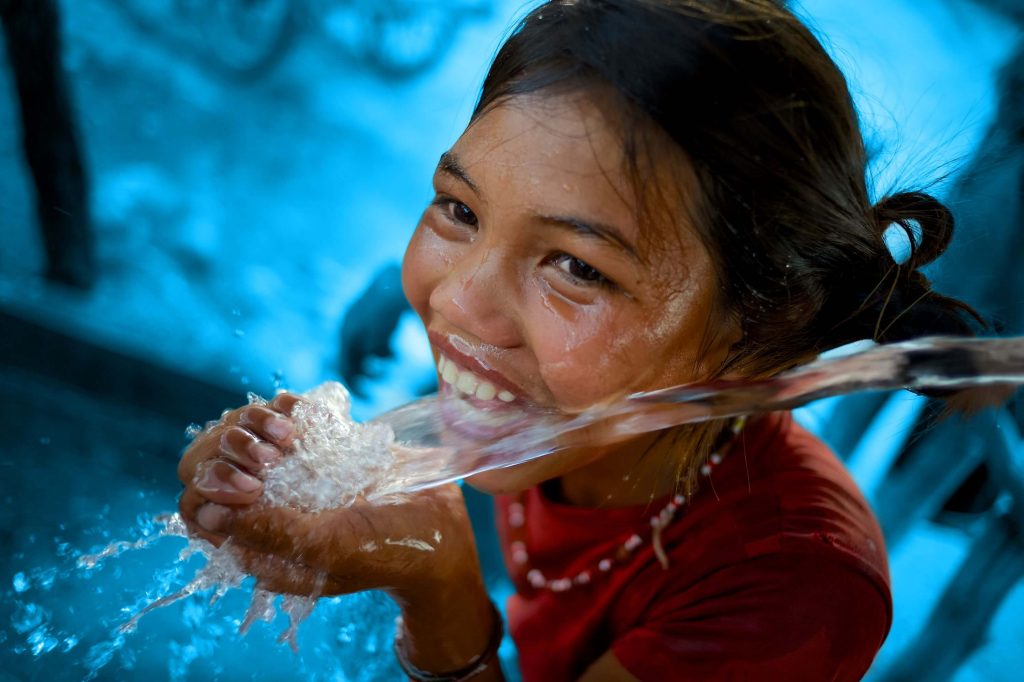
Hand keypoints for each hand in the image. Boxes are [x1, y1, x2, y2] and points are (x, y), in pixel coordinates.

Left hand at [178, 392, 500, 676]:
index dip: (211, 490)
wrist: (444, 529)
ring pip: (249, 439)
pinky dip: (289, 410)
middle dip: (237, 452)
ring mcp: (296, 479)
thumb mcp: (325, 547)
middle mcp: (270, 513)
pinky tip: (308, 415)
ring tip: (295, 437)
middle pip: (219, 468)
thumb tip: (204, 513)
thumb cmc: (386, 550)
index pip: (199, 513)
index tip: (250, 482)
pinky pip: (285, 421)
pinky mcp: (321, 450)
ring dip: (262, 427)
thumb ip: (267, 531)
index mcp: (259, 549)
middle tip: (276, 455)